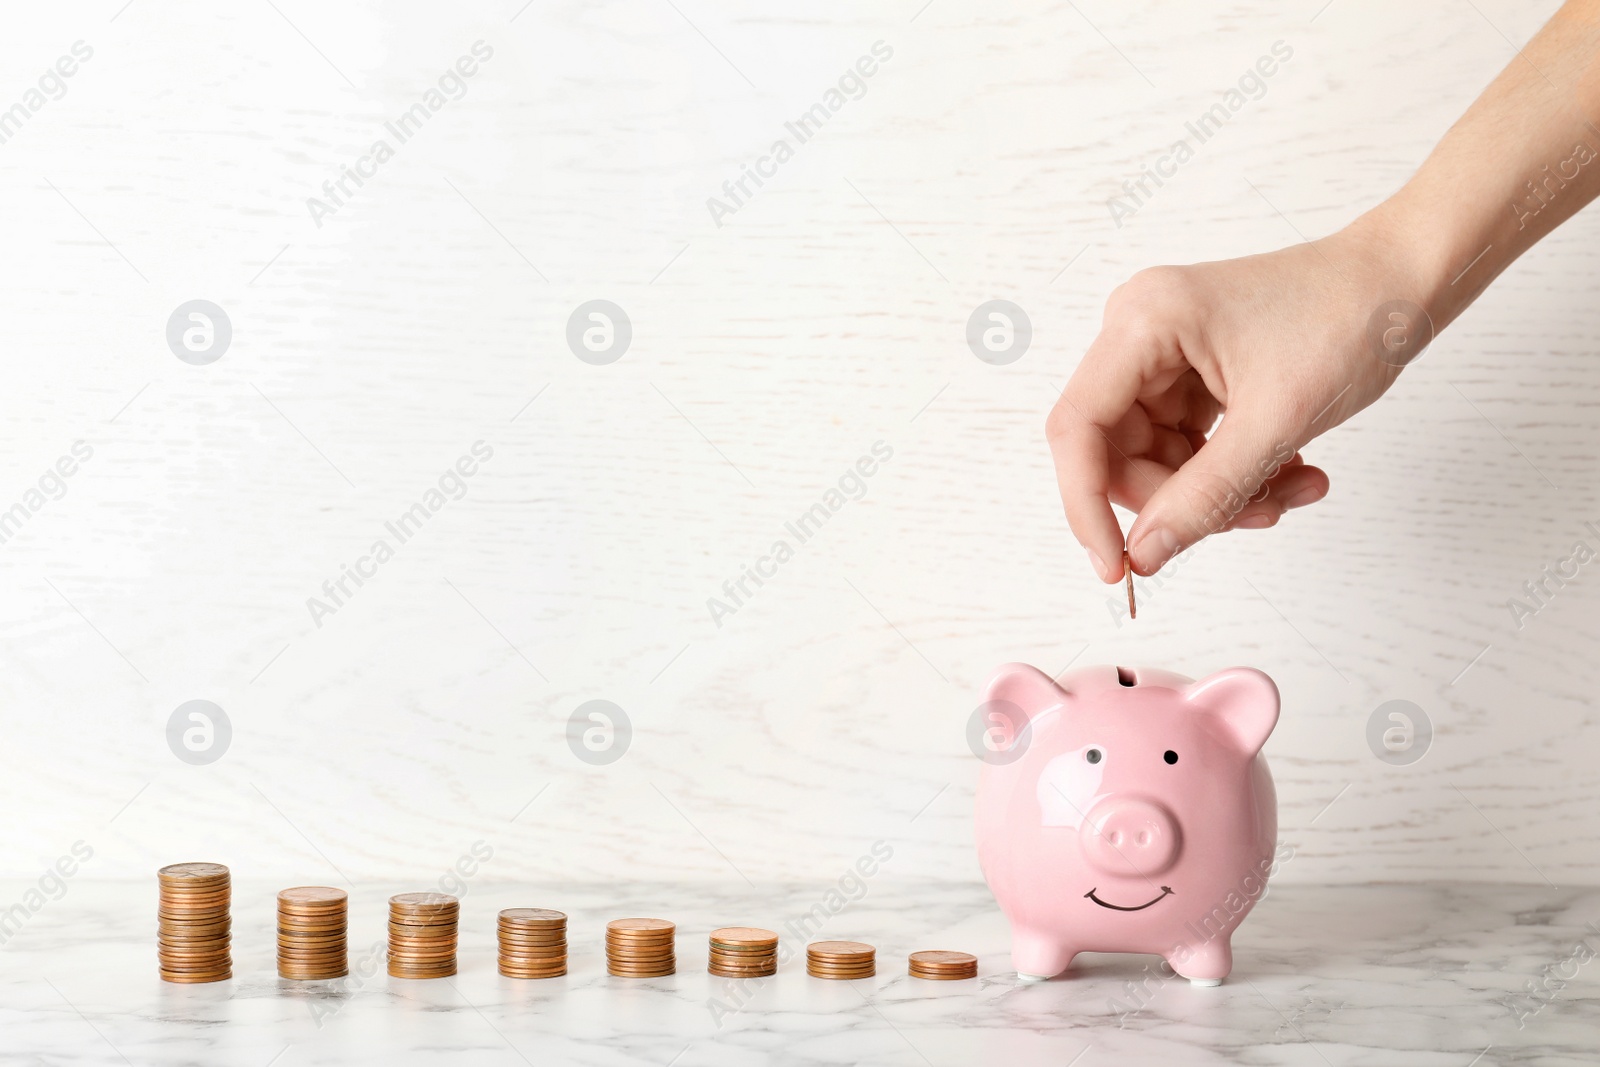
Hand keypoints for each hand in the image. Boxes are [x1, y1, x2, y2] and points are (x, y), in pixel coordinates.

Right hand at [1046, 221, 1418, 581]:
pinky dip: (1234, 471)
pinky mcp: (1192, 370)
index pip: (1079, 428)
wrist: (1404, 279)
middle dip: (1179, 499)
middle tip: (1251, 517)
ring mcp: (1165, 353)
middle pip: (1119, 451)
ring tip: (1292, 489)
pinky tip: (1290, 471)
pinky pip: (1189, 444)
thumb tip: (1147, 553)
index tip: (1118, 566)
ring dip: (1219, 491)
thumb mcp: (1277, 422)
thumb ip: (1204, 495)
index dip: (1086, 504)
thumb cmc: (1351, 318)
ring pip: (1158, 457)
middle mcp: (1139, 333)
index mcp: (1143, 323)